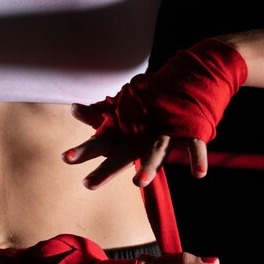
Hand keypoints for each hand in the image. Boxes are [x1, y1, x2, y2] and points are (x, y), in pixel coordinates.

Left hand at [62, 39, 246, 188]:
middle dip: (107, 167)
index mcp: (126, 130)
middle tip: (88, 184)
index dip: (84, 150)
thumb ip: (102, 115)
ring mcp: (166, 128)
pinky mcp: (190, 127)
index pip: (101, 142)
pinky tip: (199, 175)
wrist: (190, 78)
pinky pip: (194, 145)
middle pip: (123, 151)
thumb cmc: (151, 101)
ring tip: (139, 184)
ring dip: (150, 166)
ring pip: (156, 149)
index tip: (65, 159)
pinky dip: (197, 158)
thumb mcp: (127, 110)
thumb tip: (74, 108)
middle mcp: (143, 130)